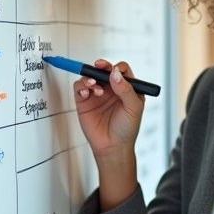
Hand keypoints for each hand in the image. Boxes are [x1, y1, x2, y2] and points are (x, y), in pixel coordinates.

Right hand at [73, 60, 142, 209]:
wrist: (112, 147)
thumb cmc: (127, 129)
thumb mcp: (133, 108)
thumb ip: (126, 89)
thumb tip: (115, 73)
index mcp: (126, 88)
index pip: (121, 70)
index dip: (118, 68)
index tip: (115, 72)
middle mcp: (111, 89)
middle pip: (104, 69)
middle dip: (101, 66)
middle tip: (99, 66)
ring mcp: (97, 94)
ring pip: (90, 76)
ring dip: (91, 77)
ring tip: (95, 87)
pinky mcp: (84, 101)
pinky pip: (79, 88)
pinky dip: (81, 86)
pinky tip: (86, 93)